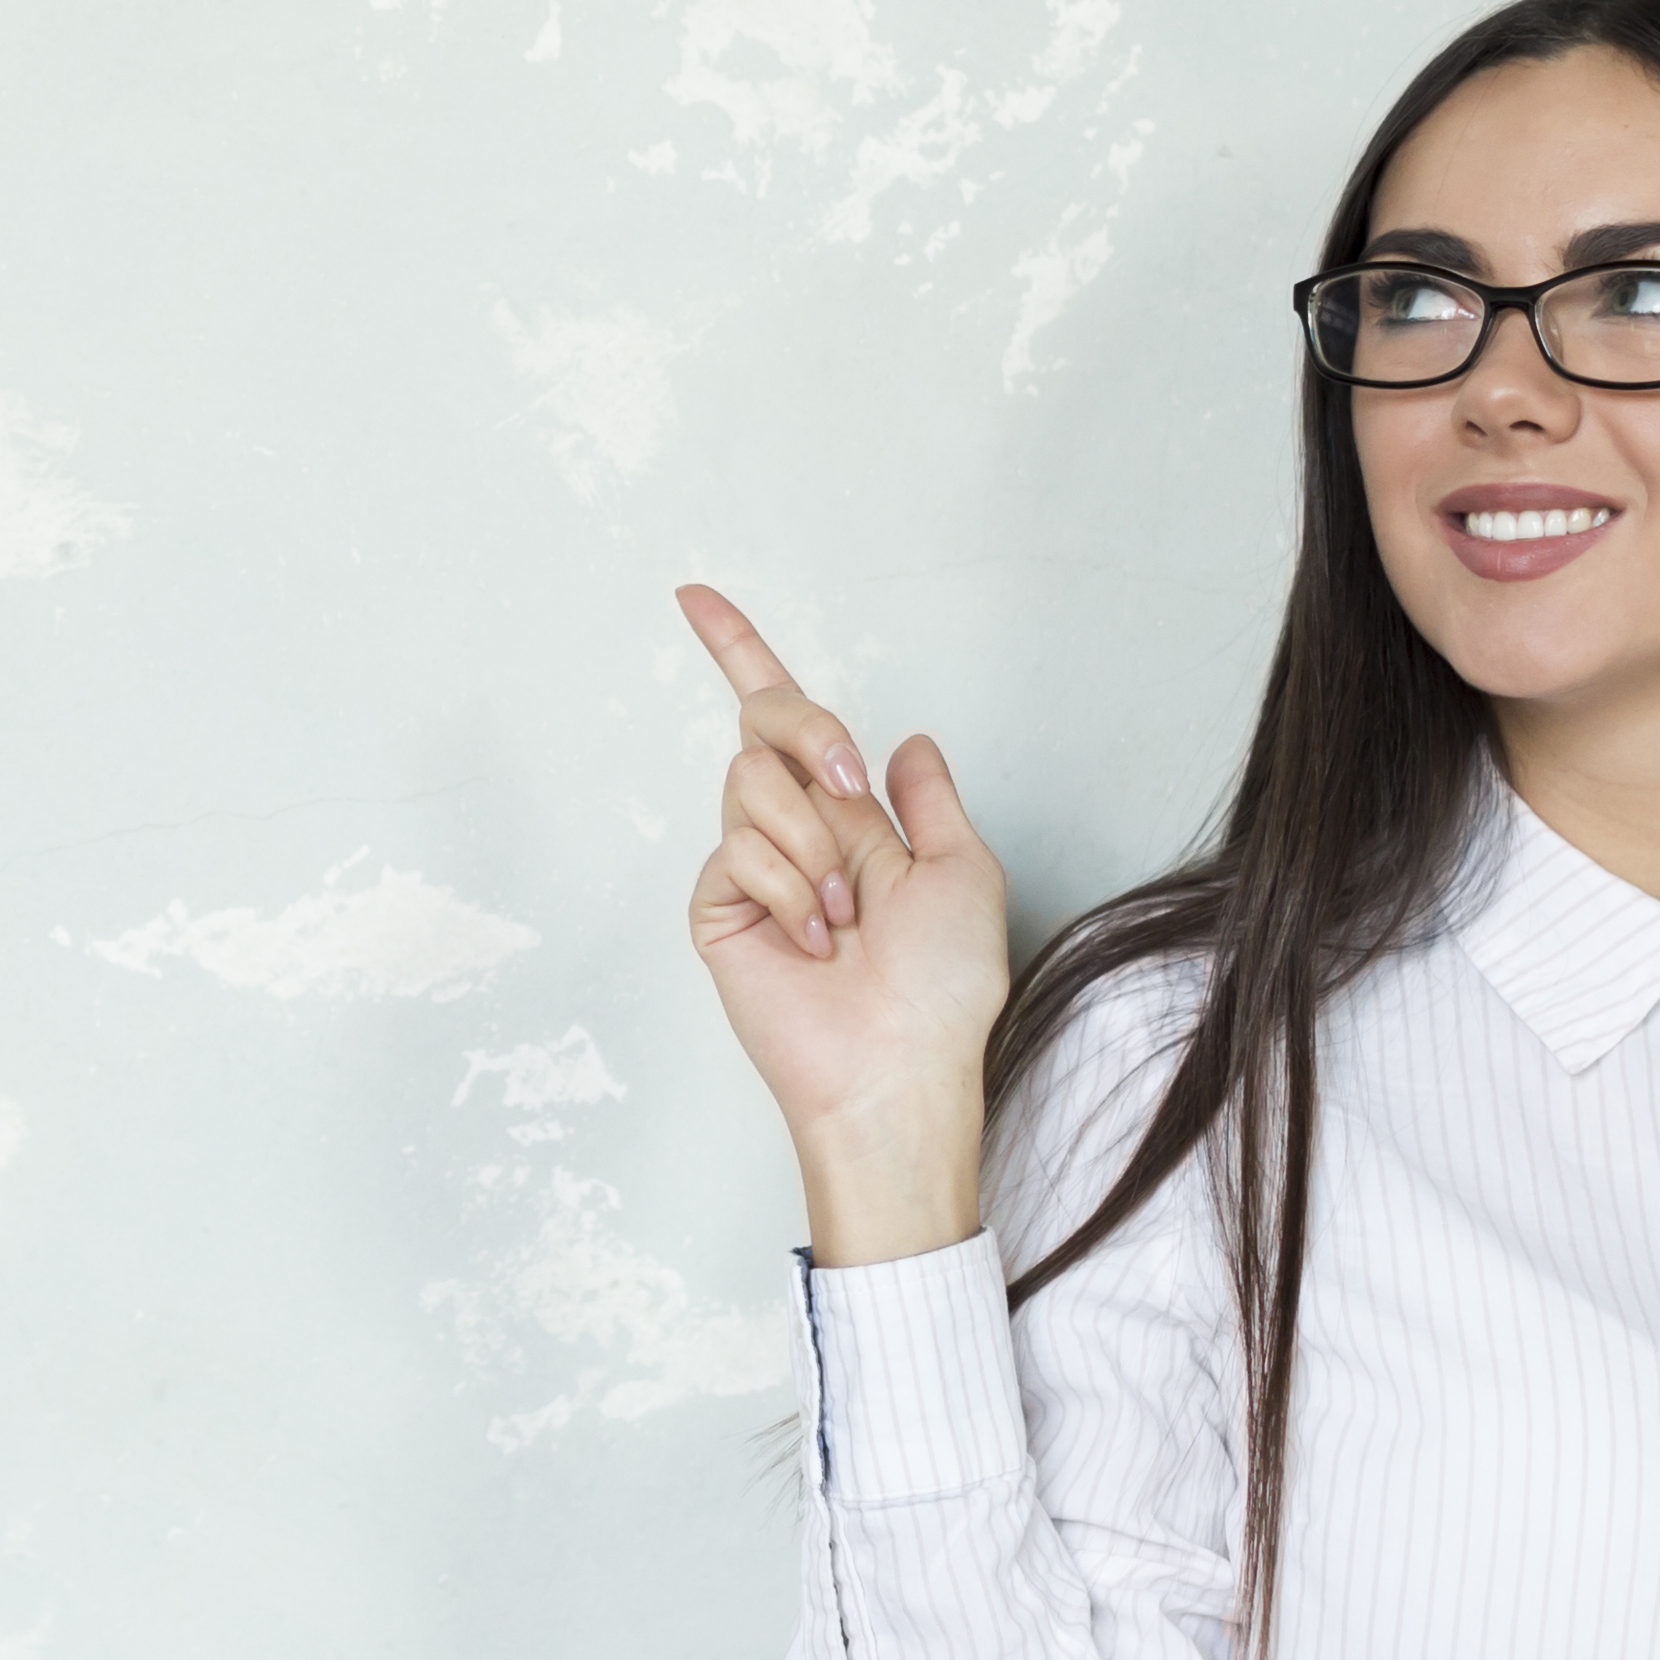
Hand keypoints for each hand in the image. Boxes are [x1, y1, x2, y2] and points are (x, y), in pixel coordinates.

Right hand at [673, 584, 1011, 1267]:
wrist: (899, 1062)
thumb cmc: (942, 986)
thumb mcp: (966, 870)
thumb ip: (929, 797)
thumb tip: (904, 743)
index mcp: (853, 815)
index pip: (788, 719)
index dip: (739, 651)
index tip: (693, 597)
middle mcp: (798, 830)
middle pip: (768, 723)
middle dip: (812, 740)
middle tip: (850, 790)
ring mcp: (754, 868)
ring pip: (754, 783)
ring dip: (814, 843)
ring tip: (842, 913)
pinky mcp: (719, 906)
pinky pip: (738, 849)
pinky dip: (787, 887)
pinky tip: (811, 939)